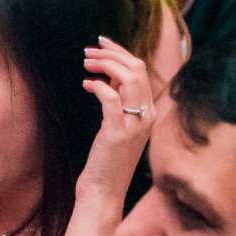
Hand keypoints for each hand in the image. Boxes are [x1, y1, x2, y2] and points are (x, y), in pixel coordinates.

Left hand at [77, 39, 163, 206]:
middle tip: (88, 52)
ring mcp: (135, 125)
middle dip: (112, 53)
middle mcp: (147, 116)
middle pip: (137, 69)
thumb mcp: (118, 126)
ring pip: (128, 78)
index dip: (121, 52)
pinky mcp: (117, 133)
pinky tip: (85, 84)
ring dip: (104, 64)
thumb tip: (108, 77)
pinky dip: (97, 86)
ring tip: (86, 63)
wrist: (104, 191)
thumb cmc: (107, 159)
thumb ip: (119, 102)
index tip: (102, 44)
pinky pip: (110, 98)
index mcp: (149, 113)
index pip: (141, 71)